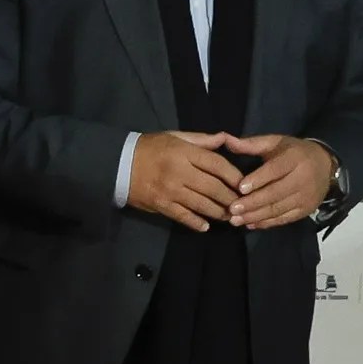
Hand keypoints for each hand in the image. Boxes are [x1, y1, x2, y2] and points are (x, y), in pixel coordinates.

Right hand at [129, 129, 243, 232]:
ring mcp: (170, 191)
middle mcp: (180, 172)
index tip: (245, 184)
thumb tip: (226, 139)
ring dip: (218, 213)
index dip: (235, 176)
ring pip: (202, 205)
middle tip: (242, 205)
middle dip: (231, 198)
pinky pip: (183, 216)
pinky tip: (205, 226)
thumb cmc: (149, 148)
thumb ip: (201, 140)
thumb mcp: (174, 137)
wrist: (118, 164)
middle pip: (214, 188)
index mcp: (184, 153)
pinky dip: (196, 223)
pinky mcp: (161, 205)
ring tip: (229, 217)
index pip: (218, 165)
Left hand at [225, 133, 336, 228]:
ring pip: (279, 209)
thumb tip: (225, 139)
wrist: (325, 165)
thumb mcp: (275, 142)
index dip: (258, 179)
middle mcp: (303, 179)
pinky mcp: (306, 210)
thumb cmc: (293, 152)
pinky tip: (250, 224)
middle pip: (276, 193)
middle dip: (253, 202)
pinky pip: (285, 219)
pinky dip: (267, 223)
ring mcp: (306, 197)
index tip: (240, 188)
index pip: (276, 170)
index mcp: (295, 158)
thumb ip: (251, 144)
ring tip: (235, 220)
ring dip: (256, 216)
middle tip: (232, 209)